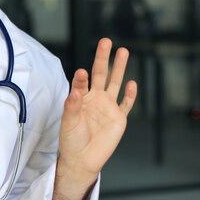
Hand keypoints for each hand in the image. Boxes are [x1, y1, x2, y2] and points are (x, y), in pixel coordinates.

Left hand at [52, 38, 136, 199]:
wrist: (82, 159)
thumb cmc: (71, 139)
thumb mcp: (68, 121)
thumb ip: (71, 105)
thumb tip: (76, 89)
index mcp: (80, 97)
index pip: (82, 81)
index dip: (82, 77)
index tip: (82, 73)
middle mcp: (95, 98)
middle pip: (101, 74)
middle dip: (103, 57)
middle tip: (106, 41)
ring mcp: (108, 107)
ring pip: (115, 83)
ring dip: (119, 68)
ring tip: (123, 51)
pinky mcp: (119, 118)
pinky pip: (126, 104)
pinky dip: (130, 95)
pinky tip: (132, 83)